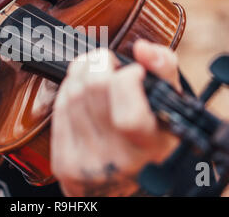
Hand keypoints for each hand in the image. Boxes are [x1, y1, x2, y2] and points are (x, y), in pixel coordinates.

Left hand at [51, 39, 181, 196]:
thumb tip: (142, 48)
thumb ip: (163, 69)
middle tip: (108, 62)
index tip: (133, 72)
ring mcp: (86, 164)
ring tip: (94, 70)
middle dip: (100, 62)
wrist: (123, 181)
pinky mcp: (63, 162)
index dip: (128, 79)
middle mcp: (117, 161)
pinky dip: (67, 88)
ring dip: (81, 70)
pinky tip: (79, 87)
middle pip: (94, 88)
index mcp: (150, 148)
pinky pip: (58, 108)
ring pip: (73, 93)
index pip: (128, 114)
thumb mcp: (170, 106)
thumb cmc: (150, 137)